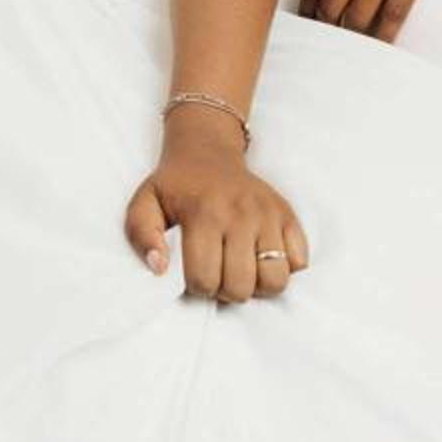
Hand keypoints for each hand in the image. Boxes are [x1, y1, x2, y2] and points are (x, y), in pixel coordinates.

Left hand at [124, 121, 307, 301]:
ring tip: (242, 269)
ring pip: (276, 280)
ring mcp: (268, 215)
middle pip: (241, 286)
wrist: (207, 151)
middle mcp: (240, 214)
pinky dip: (284, 267)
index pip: (204, 279)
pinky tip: (262, 256)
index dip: (197, 286)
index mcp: (203, 214)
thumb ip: (142, 236)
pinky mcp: (288, 215)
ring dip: (257, 285)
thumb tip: (160, 268)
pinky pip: (300, 262)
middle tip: (218, 273)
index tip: (194, 272)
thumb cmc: (175, 185)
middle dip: (226, 290)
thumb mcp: (144, 203)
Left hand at [290, 0, 441, 39]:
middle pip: (331, 3)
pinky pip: (393, 14)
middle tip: (334, 44)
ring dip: (356, 37)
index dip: (309, 11)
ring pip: (359, 14)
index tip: (313, 25)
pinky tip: (383, 45)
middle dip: (329, 28)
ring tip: (357, 47)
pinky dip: (385, 36)